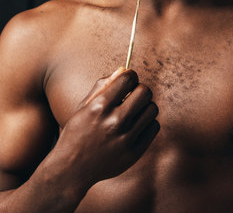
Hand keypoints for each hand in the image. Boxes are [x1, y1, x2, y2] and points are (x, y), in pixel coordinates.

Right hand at [54, 68, 158, 188]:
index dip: (130, 75)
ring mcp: (126, 138)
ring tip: (134, 112)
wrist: (71, 170)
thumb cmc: (77, 132)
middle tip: (132, 96)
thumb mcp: (84, 106)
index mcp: (99, 107)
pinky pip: (154, 127)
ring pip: (152, 108)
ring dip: (145, 106)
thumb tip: (124, 69)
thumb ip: (102, 85)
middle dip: (139, 89)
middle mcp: (114, 122)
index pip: (128, 78)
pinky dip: (147, 123)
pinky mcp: (134, 152)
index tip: (127, 81)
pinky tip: (136, 125)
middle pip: (145, 91)